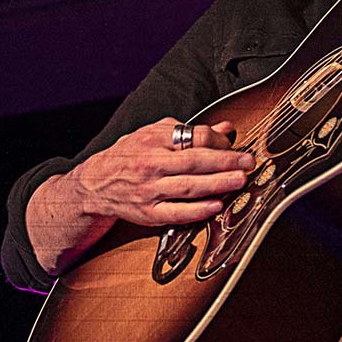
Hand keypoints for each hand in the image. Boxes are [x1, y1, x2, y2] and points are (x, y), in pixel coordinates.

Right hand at [69, 116, 253, 227]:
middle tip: (248, 162)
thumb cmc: (129, 155)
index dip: (217, 141)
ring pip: (188, 187)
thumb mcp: (154, 134)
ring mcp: (148, 190)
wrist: (94, 184)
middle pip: (194, 161)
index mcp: (153, 140)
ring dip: (217, 184)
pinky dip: (197, 210)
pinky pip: (176, 212)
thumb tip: (226, 128)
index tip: (235, 146)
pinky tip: (216, 206)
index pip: (192, 137)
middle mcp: (150, 163)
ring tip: (240, 181)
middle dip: (225, 162)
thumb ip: (191, 131)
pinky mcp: (148, 213)